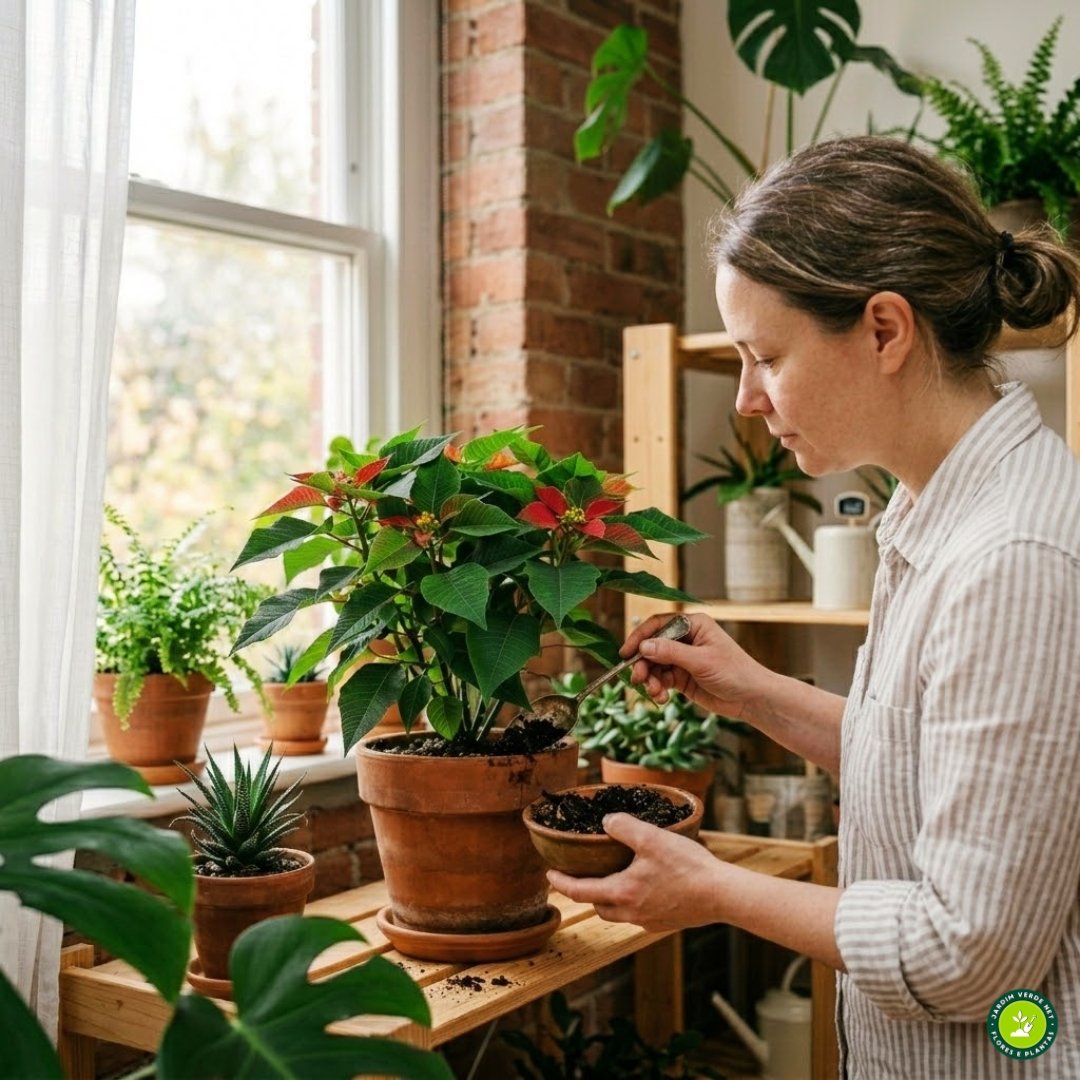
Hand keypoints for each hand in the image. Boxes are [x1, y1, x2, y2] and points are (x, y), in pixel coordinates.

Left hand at [547, 813, 725, 931]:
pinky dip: (632, 902)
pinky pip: (640, 914)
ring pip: (619, 913)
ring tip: (612, 879)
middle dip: (585, 893)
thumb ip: (624, 827)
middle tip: (580, 876)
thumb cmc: (688, 866)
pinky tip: (645, 887)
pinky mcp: (666, 923)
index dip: (561, 883)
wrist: (722, 895)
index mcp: (623, 892)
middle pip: (598, 906)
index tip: (549, 875)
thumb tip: (606, 822)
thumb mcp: (652, 838)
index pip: (580, 892)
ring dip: (609, 899)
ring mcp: (650, 921)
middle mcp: (632, 912)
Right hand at [622, 613, 766, 719]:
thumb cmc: (734, 672)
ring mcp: (683, 658)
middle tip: (637, 679)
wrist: (752, 698)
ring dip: (650, 679)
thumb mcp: (701, 661)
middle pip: (652, 646)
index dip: (640, 637)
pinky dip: (657, 688)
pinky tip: (662, 698)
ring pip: (654, 665)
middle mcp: (686, 639)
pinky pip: (661, 679)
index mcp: (693, 625)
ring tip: (654, 693)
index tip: (626, 653)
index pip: (658, 625)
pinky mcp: (682, 677)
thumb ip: (670, 652)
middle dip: (643, 664)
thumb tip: (643, 647)